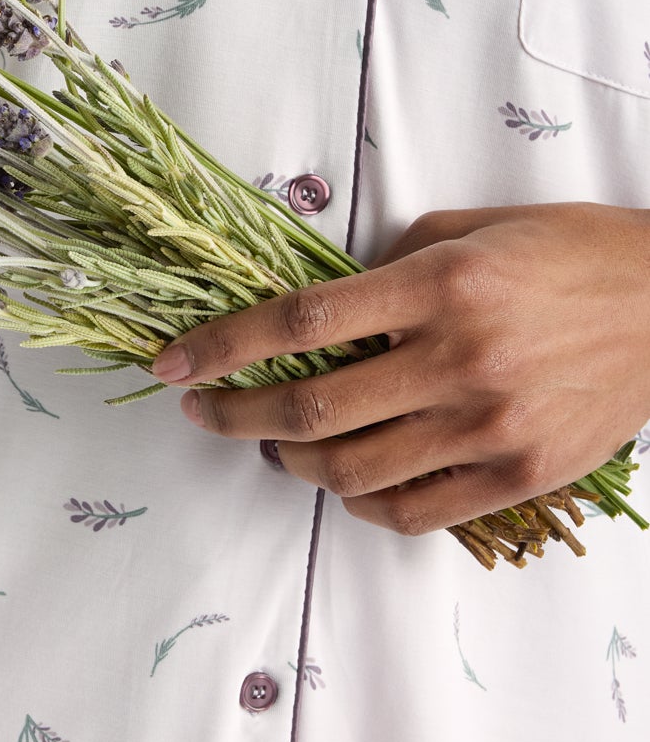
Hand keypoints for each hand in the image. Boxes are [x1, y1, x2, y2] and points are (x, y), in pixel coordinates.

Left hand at [149, 203, 649, 535]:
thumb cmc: (569, 253)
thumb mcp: (472, 230)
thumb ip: (392, 265)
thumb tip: (323, 305)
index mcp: (438, 285)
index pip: (301, 319)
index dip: (222, 346)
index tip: (173, 364)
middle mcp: (457, 358)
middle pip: (310, 406)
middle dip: (233, 414)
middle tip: (201, 412)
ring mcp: (489, 424)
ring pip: (352, 470)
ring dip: (289, 462)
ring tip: (270, 443)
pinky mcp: (519, 473)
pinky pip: (414, 511)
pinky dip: (361, 503)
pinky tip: (343, 481)